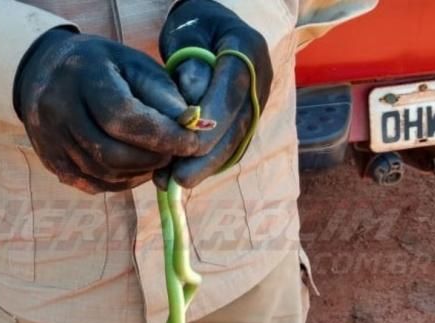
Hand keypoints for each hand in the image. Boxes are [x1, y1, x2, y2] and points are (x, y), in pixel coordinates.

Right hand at [15, 28, 199, 193]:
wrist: (47, 71)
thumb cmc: (105, 67)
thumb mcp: (137, 66)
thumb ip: (165, 97)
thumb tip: (197, 129)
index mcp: (83, 78)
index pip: (124, 118)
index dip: (163, 136)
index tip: (193, 142)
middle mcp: (59, 110)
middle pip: (113, 153)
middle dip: (154, 159)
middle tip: (176, 152)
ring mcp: (51, 140)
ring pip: (104, 174)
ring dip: (141, 173)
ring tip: (159, 158)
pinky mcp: (51, 162)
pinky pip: (93, 184)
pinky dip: (123, 181)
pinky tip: (137, 167)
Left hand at [156, 0, 272, 188]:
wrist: (213, 27)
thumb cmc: (193, 28)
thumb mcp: (186, 35)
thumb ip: (189, 64)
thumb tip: (191, 107)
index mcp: (247, 50)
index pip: (232, 92)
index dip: (212, 123)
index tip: (187, 145)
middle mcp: (260, 80)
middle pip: (238, 125)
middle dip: (208, 157)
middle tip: (179, 180)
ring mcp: (257, 102)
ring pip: (236, 141)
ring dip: (206, 167)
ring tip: (174, 183)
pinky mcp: (247, 118)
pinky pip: (231, 144)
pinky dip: (208, 163)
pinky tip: (181, 175)